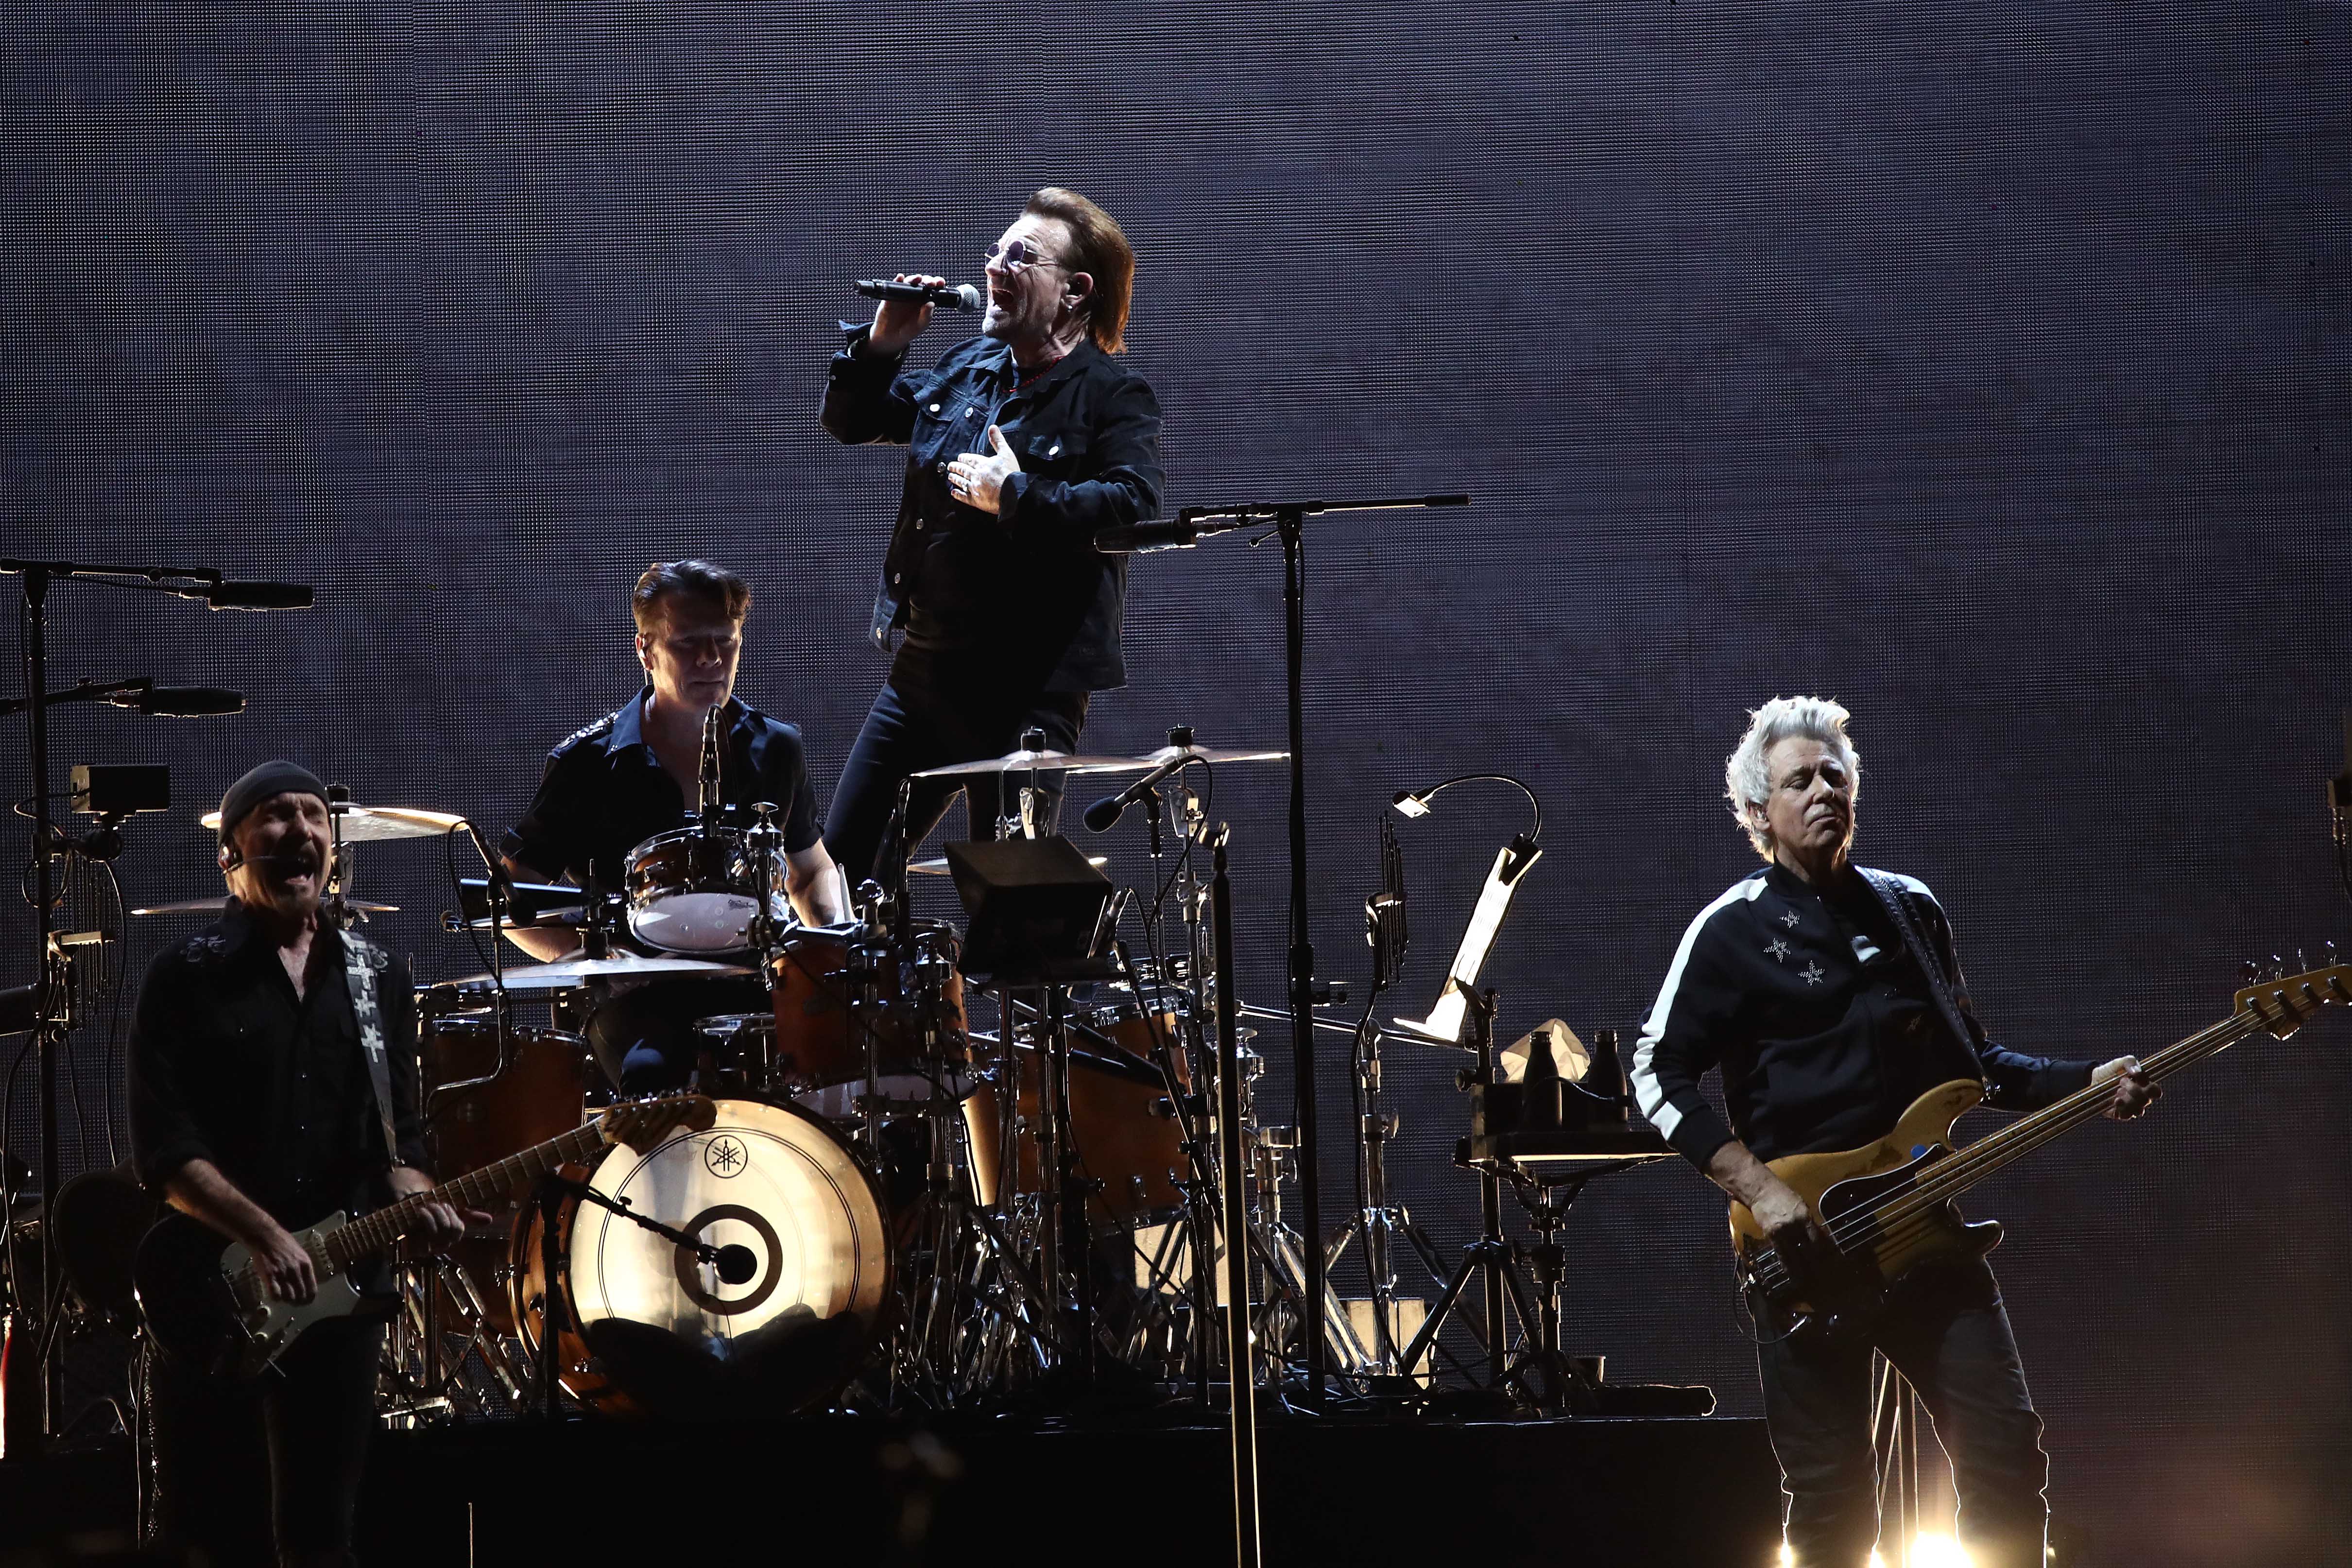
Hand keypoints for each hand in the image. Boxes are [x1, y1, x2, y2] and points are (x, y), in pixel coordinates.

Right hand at [251, 1222, 318, 1304]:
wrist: (265, 1236)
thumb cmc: (282, 1243)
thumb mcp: (300, 1253)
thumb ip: (303, 1268)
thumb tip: (305, 1282)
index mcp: (306, 1264)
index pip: (312, 1289)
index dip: (309, 1299)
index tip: (306, 1301)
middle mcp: (296, 1270)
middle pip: (301, 1296)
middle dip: (298, 1302)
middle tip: (294, 1303)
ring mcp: (283, 1274)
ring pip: (289, 1297)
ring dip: (286, 1300)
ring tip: (284, 1298)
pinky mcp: (270, 1276)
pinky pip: (275, 1295)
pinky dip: (276, 1298)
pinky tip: (274, 1294)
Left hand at [388, 1167, 492, 1255]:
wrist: (413, 1219)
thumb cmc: (436, 1216)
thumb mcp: (455, 1213)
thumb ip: (473, 1216)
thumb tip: (490, 1220)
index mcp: (454, 1237)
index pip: (457, 1228)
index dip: (451, 1214)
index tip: (444, 1204)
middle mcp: (443, 1244)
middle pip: (447, 1228)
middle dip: (440, 1212)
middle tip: (432, 1204)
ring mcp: (430, 1247)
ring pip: (435, 1231)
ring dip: (429, 1215)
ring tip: (423, 1208)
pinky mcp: (417, 1248)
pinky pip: (421, 1237)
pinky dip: (421, 1222)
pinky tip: (418, 1214)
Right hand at [867, 272, 940, 355]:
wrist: (891, 337)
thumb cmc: (908, 330)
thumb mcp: (920, 325)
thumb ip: (927, 315)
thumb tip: (931, 303)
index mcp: (925, 301)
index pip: (933, 290)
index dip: (937, 284)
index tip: (940, 284)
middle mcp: (915, 296)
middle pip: (923, 282)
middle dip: (928, 280)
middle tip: (931, 283)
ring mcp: (904, 294)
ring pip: (910, 282)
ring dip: (914, 278)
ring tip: (917, 278)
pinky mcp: (892, 295)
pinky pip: (895, 285)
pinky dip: (898, 280)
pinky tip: (900, 278)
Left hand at [947, 425, 1018, 514]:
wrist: (1013, 493)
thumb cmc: (1010, 473)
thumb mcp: (1006, 453)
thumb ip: (998, 440)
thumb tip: (992, 427)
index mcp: (982, 464)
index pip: (969, 459)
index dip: (963, 458)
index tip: (959, 458)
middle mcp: (976, 475)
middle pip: (963, 470)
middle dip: (956, 467)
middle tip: (950, 466)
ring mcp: (975, 488)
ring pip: (962, 482)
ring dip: (955, 479)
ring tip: (950, 477)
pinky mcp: (976, 501)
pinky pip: (965, 497)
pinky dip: (958, 494)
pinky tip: (953, 492)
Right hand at [1747, 1171, 1835, 1289]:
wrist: (1761, 1190)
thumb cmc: (1782, 1194)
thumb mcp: (1800, 1205)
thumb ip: (1808, 1221)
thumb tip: (1816, 1236)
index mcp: (1805, 1216)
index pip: (1818, 1238)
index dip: (1825, 1250)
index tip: (1831, 1259)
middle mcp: (1795, 1225)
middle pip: (1809, 1248)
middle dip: (1816, 1262)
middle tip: (1821, 1273)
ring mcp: (1782, 1231)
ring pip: (1795, 1254)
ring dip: (1800, 1268)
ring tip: (1805, 1280)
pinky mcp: (1772, 1234)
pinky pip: (1781, 1253)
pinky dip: (1786, 1264)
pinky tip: (1790, 1273)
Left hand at [2093, 1055, 2161, 1120]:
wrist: (2092, 1079)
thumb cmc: (2110, 1071)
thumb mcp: (2119, 1062)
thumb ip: (2129, 1062)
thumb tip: (2137, 1071)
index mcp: (2143, 1086)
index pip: (2156, 1091)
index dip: (2151, 1088)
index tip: (2138, 1079)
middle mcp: (2139, 1099)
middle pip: (2146, 1100)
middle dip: (2134, 1090)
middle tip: (2122, 1081)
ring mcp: (2130, 1107)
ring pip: (2138, 1110)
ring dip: (2128, 1101)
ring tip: (2117, 1093)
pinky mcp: (2120, 1114)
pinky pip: (2126, 1116)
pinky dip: (2121, 1109)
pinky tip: (2115, 1101)